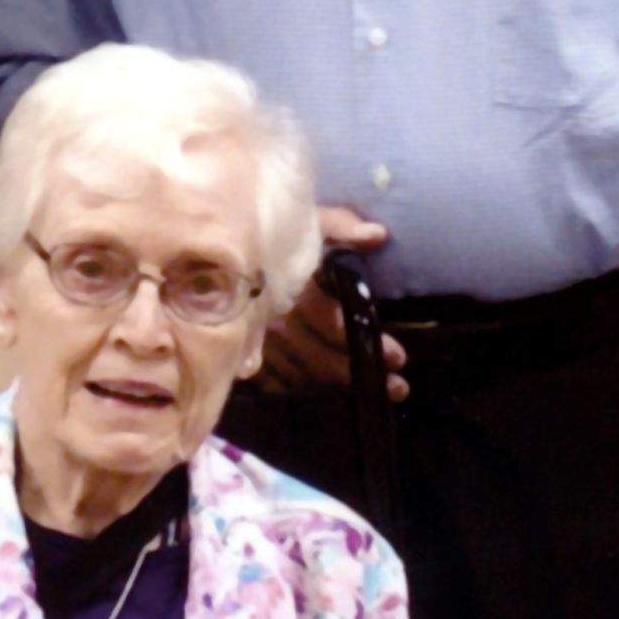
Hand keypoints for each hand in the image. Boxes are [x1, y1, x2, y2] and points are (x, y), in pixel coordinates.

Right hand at [251, 206, 407, 400]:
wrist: (219, 247)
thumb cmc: (272, 232)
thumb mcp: (308, 221)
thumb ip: (342, 227)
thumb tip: (378, 236)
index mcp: (296, 292)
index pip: (336, 327)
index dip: (368, 344)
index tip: (399, 358)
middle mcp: (276, 324)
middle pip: (322, 362)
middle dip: (359, 377)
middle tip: (398, 388)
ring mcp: (258, 344)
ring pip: (302, 376)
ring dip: (335, 388)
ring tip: (370, 396)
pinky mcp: (244, 354)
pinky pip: (276, 382)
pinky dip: (302, 388)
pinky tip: (323, 392)